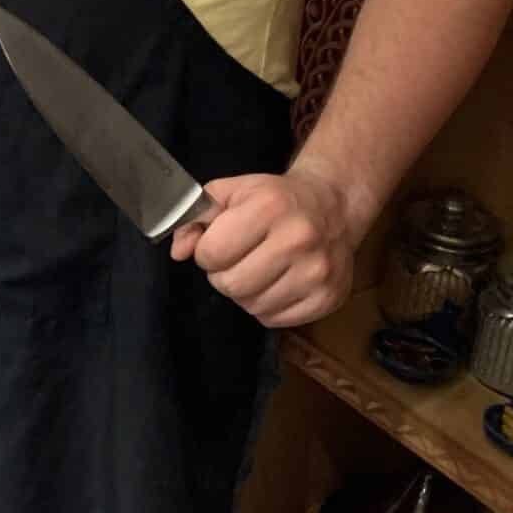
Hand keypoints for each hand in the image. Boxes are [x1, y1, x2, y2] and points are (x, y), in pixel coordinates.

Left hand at [170, 165, 353, 328]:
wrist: (333, 206)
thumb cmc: (275, 199)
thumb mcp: (232, 192)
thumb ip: (197, 217)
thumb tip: (179, 251)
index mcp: (270, 207)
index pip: (212, 253)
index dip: (207, 252)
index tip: (219, 244)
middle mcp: (298, 239)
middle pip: (231, 285)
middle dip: (224, 275)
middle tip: (239, 259)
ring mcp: (317, 272)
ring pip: (251, 306)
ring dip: (246, 292)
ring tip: (260, 269)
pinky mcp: (328, 298)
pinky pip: (275, 319)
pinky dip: (268, 306)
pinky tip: (279, 282)